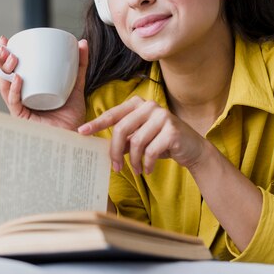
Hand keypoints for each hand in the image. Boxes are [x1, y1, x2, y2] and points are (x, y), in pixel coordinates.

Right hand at [0, 35, 87, 130]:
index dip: (5, 55)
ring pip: (4, 87)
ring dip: (5, 71)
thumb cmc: (72, 116)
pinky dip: (14, 89)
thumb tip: (82, 42)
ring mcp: (19, 108)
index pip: (11, 70)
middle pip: (3, 76)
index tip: (6, 39)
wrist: (75, 137)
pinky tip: (18, 78)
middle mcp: (20, 98)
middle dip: (0, 60)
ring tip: (13, 58)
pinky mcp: (22, 118)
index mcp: (27, 90)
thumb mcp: (76, 85)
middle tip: (6, 46)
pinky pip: (14, 102)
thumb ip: (79, 65)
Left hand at [78, 96, 205, 173]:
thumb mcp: (139, 138)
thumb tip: (102, 147)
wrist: (191, 149)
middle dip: (115, 151)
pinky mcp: (172, 130)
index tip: (82, 132)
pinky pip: (151, 151)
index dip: (96, 124)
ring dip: (133, 161)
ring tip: (136, 170)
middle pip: (122, 129)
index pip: (113, 114)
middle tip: (115, 167)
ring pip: (136, 142)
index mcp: (138, 104)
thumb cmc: (161, 142)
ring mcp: (162, 116)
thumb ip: (123, 139)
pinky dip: (147, 164)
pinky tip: (148, 169)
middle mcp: (149, 106)